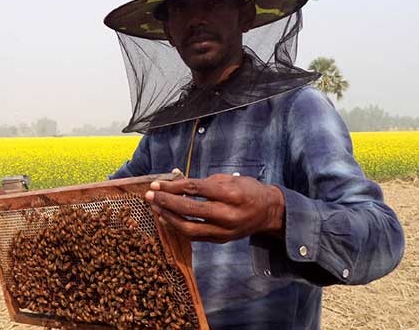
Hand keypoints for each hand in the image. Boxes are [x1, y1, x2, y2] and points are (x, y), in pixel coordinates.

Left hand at [144, 174, 284, 242]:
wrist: (269, 212)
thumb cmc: (247, 190)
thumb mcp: (229, 178)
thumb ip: (203, 182)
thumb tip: (175, 181)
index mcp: (230, 194)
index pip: (195, 189)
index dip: (172, 186)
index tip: (156, 184)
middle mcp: (227, 214)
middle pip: (189, 209)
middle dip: (166, 202)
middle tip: (150, 196)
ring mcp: (224, 230)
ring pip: (189, 228)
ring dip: (169, 218)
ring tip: (155, 207)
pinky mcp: (221, 240)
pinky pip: (195, 237)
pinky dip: (178, 228)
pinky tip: (167, 219)